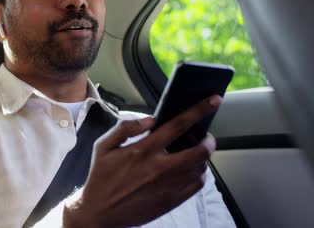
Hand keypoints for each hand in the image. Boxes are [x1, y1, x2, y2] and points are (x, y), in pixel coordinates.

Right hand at [63, 95, 220, 227]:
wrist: (99, 212)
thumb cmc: (101, 177)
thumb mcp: (103, 146)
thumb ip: (125, 128)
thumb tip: (150, 118)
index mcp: (143, 150)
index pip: (177, 125)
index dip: (198, 110)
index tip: (213, 100)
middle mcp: (159, 168)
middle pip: (199, 151)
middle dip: (209, 140)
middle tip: (206, 136)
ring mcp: (168, 186)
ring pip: (201, 169)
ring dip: (203, 158)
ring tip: (195, 153)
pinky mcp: (171, 201)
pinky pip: (196, 186)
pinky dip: (199, 175)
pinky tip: (189, 170)